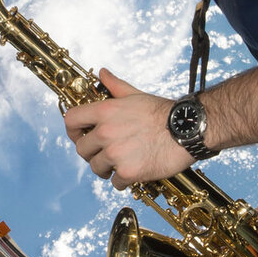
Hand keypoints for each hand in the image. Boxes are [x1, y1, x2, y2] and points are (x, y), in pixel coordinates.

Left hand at [63, 68, 189, 187]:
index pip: (71, 120)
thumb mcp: (135, 95)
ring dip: (106, 169)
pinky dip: (123, 181)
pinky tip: (132, 173)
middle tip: (103, 154)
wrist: (186, 129)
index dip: (72, 131)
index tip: (79, 136)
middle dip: (91, 153)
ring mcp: (116, 153)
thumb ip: (115, 86)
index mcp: (105, 112)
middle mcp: (106, 132)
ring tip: (119, 164)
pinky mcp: (128, 171)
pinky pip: (115, 182)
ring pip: (96, 167)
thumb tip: (103, 74)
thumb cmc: (163, 112)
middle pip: (81, 149)